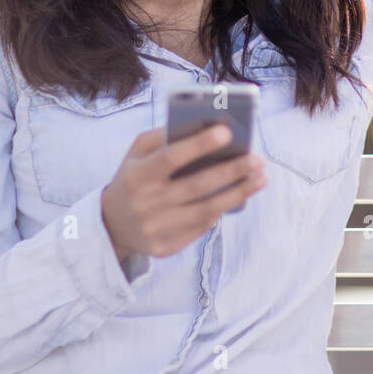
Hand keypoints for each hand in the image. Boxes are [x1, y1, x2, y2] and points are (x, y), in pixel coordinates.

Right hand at [101, 123, 267, 261]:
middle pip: (196, 186)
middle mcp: (144, 204)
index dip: (198, 145)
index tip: (227, 131)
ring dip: (239, 193)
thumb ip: (163, 137)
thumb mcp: (136, 153)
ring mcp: (155, 229)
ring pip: (206, 210)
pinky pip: (201, 227)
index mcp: (136, 176)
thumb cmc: (133, 177)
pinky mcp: (165, 247)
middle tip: (258, 159)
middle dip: (231, 171)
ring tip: (261, 178)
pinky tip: (239, 195)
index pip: (170, 158)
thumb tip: (204, 126)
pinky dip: (222, 210)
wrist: (111, 225)